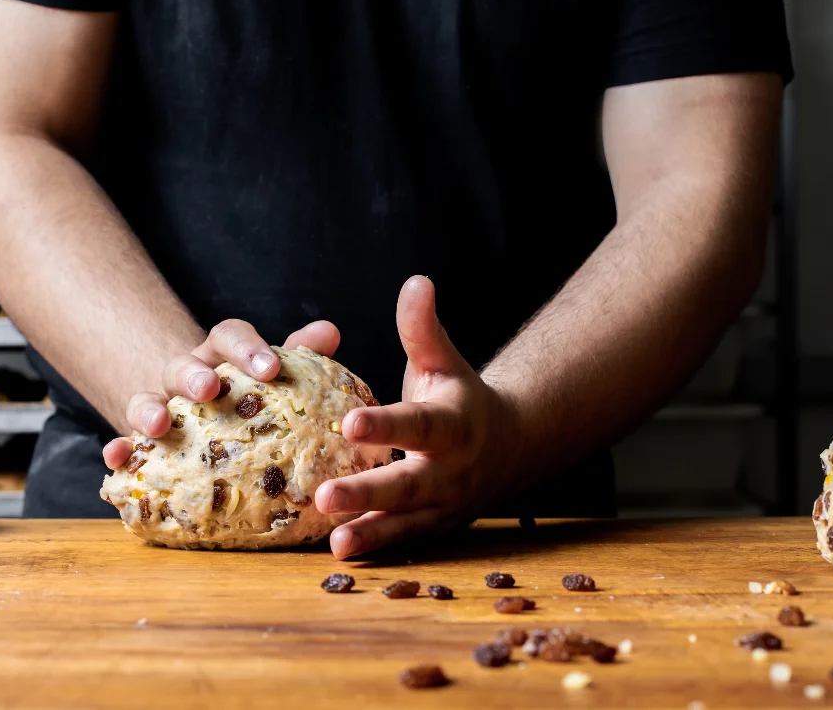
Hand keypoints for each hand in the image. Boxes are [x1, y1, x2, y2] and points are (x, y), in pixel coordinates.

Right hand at [102, 318, 342, 468]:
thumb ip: (301, 357)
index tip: (271, 367)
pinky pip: (123, 442)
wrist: (202, 422)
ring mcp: (159, 407)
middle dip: (194, 375)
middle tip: (209, 389)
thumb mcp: (273, 378)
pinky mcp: (139, 441)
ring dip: (148, 409)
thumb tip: (328, 332)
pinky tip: (114, 458)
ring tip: (156, 426)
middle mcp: (186, 377)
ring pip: (145, 399)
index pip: (229, 336)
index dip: (247, 348)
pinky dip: (117, 449)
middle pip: (183, 365)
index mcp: (221, 357)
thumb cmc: (249, 401)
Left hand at [315, 275, 521, 558]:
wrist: (509, 447)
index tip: (348, 424)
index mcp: (452, 424)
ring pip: (407, 521)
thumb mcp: (443, 361)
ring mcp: (446, 505)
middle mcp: (452, 469)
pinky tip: (340, 552)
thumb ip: (423, 328)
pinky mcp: (436, 528)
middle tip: (324, 495)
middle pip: (408, 483)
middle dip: (368, 492)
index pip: (415, 424)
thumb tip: (416, 280)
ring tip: (334, 543)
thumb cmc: (459, 397)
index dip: (384, 425)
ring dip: (371, 533)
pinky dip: (377, 548)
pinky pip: (405, 541)